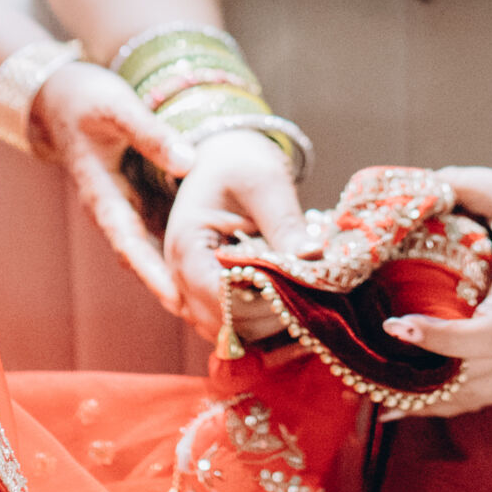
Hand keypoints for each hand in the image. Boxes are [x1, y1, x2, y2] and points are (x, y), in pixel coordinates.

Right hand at [29, 61, 194, 314]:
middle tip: (211, 319)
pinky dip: (182, 253)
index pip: (129, 245)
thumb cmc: (84, 100)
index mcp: (103, 196)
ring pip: (154, 253)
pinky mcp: (136, 202)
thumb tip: (187, 161)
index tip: (179, 300)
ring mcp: (124, 209)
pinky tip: (216, 263)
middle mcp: (113, 212)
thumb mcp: (117, 108)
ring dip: (181, 279)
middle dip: (174, 291)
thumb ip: (151, 134)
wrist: (59, 96)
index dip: (154, 275)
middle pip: (145, 262)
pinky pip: (160, 234)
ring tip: (220, 305)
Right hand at [164, 127, 306, 340]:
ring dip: (262, 329)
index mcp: (186, 243)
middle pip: (219, 321)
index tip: (298, 293)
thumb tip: (313, 257)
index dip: (257, 302)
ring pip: (224, 332)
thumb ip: (284, 221)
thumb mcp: (265, 183)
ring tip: (304, 311)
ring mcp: (190, 287)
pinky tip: (291, 314)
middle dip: (265, 319)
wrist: (225, 160)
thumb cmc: (240, 163)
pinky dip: (258, 327)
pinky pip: (230, 326)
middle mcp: (179, 273)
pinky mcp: (208, 293)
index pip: (216, 294)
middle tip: (310, 305)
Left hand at [381, 168, 491, 411]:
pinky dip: (449, 399)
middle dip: (418, 380)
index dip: (440, 339)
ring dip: (428, 398)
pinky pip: (488, 393)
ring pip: (478, 395)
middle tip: (362, 366)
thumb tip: (409, 187)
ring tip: (374, 389)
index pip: (486, 336)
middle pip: (473, 379)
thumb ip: (463, 186)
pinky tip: (408, 401)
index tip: (396, 325)